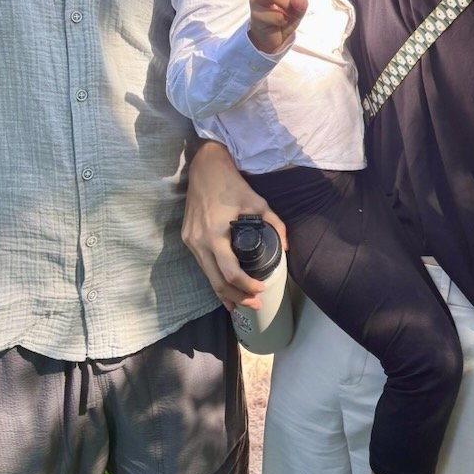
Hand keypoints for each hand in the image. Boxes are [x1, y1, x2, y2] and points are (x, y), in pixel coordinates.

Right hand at [183, 141, 288, 310]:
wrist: (204, 168)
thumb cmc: (231, 184)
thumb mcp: (258, 202)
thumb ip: (275, 224)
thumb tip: (286, 248)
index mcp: (215, 233)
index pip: (230, 272)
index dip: (246, 286)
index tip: (261, 289)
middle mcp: (199, 241)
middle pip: (216, 282)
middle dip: (236, 297)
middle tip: (254, 306)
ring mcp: (190, 241)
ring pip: (207, 276)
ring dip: (224, 292)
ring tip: (241, 304)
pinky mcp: (187, 238)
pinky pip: (202, 265)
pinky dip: (214, 278)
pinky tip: (224, 289)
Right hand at [248, 0, 307, 54]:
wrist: (271, 41)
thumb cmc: (282, 21)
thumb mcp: (296, 12)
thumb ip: (299, 5)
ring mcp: (257, 3)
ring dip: (283, 5)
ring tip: (286, 15)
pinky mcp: (257, 17)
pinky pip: (276, 16)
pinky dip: (282, 21)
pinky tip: (278, 26)